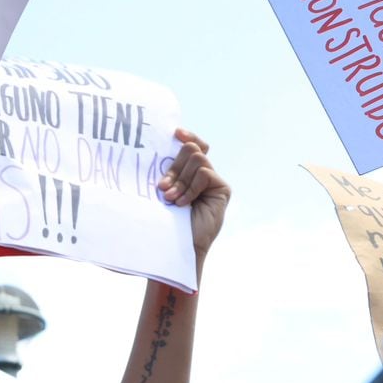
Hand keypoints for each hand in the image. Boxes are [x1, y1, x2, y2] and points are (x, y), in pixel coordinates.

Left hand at [157, 129, 228, 261]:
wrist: (176, 249)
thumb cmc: (163, 225)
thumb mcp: (160, 195)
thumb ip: (165, 175)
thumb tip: (160, 153)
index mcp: (187, 175)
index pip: (192, 147)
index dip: (187, 137)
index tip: (175, 133)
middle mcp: (202, 175)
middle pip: (192, 150)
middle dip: (174, 167)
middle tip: (162, 188)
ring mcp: (214, 182)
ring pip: (197, 159)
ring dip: (180, 179)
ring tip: (170, 199)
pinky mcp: (222, 189)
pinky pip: (205, 173)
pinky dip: (190, 187)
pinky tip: (183, 204)